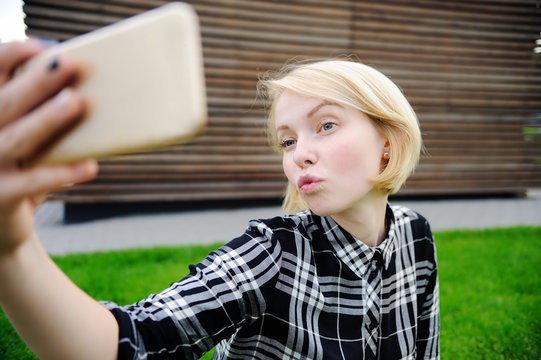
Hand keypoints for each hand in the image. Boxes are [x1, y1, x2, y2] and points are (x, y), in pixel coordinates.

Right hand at [0, 41, 97, 255]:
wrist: (1, 229)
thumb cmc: (21, 173)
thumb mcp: (27, 141)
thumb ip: (40, 115)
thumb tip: (88, 90)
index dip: (12, 55)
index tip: (47, 47)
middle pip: (3, 102)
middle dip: (35, 80)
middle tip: (68, 63)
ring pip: (15, 138)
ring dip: (45, 119)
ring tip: (74, 102)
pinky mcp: (0, 196)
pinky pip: (32, 182)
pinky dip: (62, 174)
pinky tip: (91, 167)